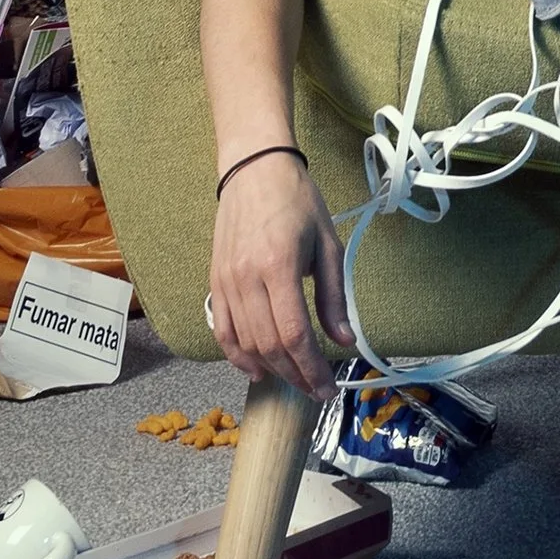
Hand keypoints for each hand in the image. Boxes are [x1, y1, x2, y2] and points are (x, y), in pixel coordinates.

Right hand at [209, 150, 353, 395]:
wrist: (254, 169)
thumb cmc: (297, 201)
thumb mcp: (328, 244)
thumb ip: (333, 297)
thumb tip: (345, 340)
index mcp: (279, 266)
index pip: (294, 335)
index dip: (312, 368)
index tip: (327, 387)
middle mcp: (247, 278)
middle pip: (269, 346)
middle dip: (295, 375)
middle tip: (315, 389)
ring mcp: (226, 281)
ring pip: (244, 343)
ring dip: (270, 369)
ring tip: (294, 379)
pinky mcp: (215, 281)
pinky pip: (222, 329)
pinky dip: (237, 356)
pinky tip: (256, 369)